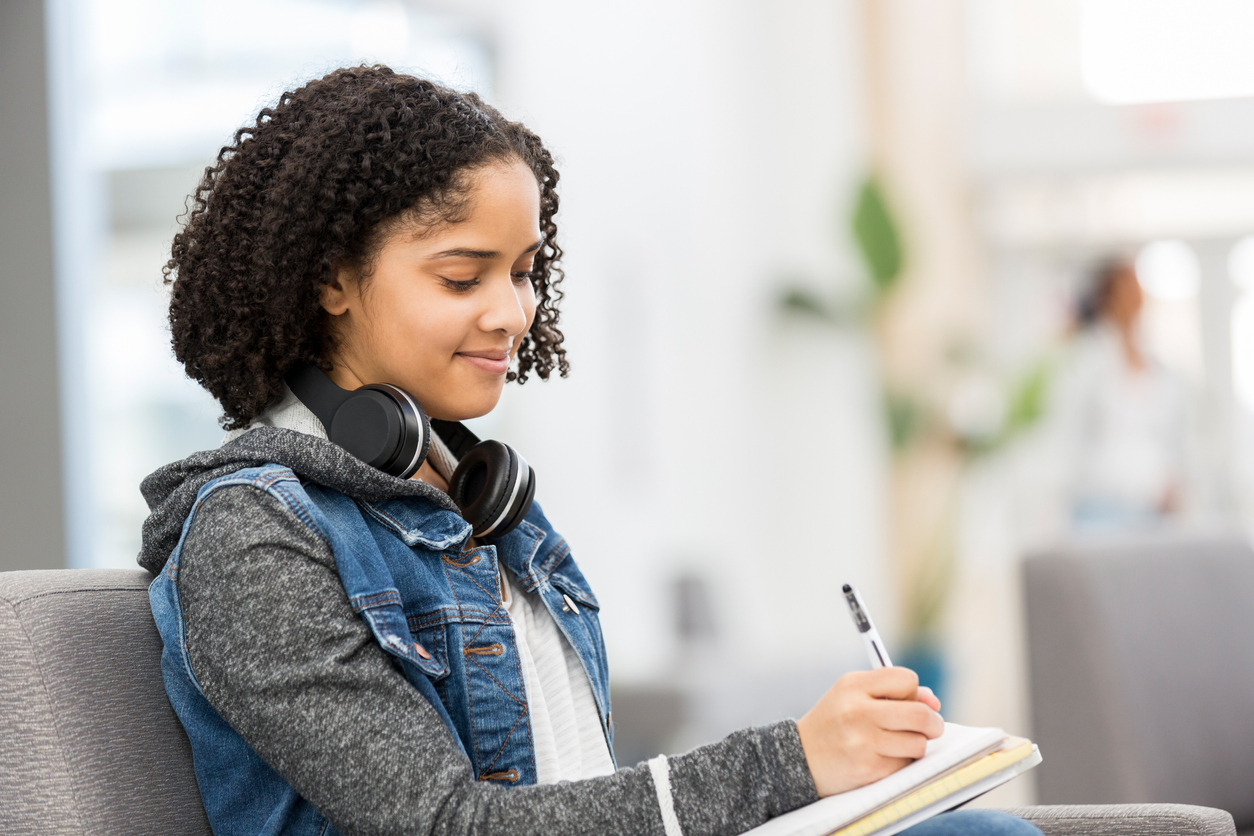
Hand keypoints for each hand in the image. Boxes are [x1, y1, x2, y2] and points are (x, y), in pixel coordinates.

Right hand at [795, 667, 943, 796]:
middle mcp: (857, 711)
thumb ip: (893, 693)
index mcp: (853, 685)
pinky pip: (906, 764)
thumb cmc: (835, 723)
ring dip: (917, 745)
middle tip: (931, 727)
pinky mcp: (869, 768)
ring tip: (900, 743)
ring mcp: (863, 741)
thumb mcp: (853, 696)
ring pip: (918, 743)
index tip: (907, 701)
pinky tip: (885, 757)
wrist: (801, 757)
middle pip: (920, 714)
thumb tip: (933, 701)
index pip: (906, 679)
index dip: (913, 692)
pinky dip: (902, 762)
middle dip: (933, 722)